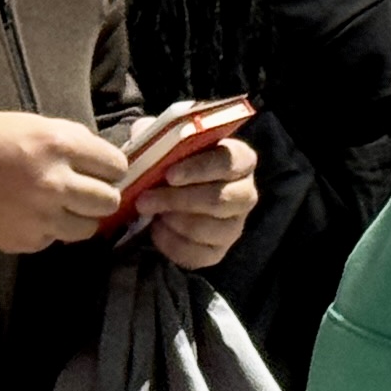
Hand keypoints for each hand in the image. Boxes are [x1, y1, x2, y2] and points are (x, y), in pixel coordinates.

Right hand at [0, 111, 127, 252]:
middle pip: (109, 200)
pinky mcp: (28, 240)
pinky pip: (56, 238)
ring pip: (89, 227)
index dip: (110, 167)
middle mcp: (57, 182)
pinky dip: (50, 229)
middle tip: (84, 190)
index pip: (115, 164)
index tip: (101, 169)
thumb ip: (68, 140)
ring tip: (60, 207)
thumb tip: (98, 159)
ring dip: (80, 217)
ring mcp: (43, 216)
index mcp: (59, 144)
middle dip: (101, 194)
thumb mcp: (28, 124)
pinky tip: (29, 214)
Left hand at [136, 132, 258, 270]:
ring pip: (210, 229)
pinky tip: (156, 230)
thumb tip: (146, 136)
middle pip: (220, 200)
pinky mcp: (219, 252)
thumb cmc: (169, 163)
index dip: (200, 169)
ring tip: (150, 213)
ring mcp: (234, 226)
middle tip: (145, 199)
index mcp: (240, 160)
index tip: (169, 174)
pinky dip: (172, 244)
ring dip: (174, 222)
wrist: (161, 194)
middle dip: (179, 200)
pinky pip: (199, 255)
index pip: (229, 162)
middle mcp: (245, 194)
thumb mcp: (163, 142)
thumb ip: (159, 137)